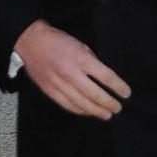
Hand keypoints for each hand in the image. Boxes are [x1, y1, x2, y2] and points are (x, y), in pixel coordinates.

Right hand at [14, 19, 130, 119]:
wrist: (30, 41)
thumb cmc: (58, 41)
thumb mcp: (80, 44)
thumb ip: (92, 61)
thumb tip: (103, 77)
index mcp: (80, 58)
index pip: (105, 76)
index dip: (118, 86)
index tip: (126, 93)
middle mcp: (70, 73)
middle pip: (94, 93)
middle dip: (108, 102)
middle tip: (117, 108)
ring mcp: (58, 83)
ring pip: (80, 102)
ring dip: (96, 110)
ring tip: (107, 115)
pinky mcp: (49, 90)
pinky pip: (66, 104)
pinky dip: (79, 110)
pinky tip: (88, 112)